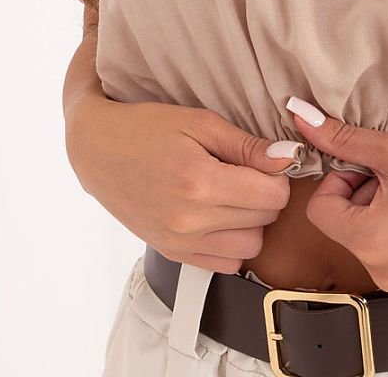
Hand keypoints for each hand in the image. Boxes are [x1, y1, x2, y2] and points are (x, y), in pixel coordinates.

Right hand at [66, 97, 302, 272]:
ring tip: (234, 193)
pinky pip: (225, 264)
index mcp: (200, 182)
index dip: (278, 174)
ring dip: (252, 221)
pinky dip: (232, 242)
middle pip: (265, 220)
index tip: (265, 160)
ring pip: (250, 246)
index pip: (272, 194)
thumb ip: (247, 145)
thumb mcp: (200, 122)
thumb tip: (289, 157)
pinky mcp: (172, 253)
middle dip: (266, 194)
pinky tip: (220, 215)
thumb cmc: (148, 127)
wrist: (97, 151)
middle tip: (248, 171)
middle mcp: (190, 220)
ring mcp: (179, 242)